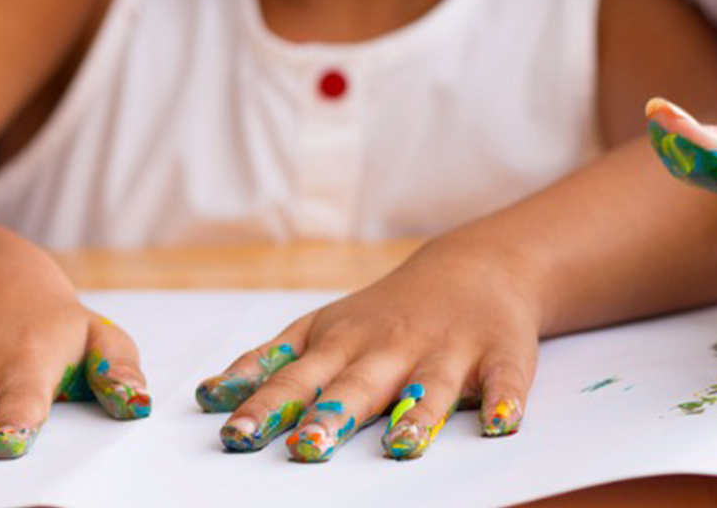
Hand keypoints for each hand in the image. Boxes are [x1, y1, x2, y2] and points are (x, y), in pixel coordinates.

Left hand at [195, 246, 539, 461]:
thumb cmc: (382, 314)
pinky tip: (502, 424)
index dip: (264, 407)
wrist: (473, 268)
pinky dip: (506, 402)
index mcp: (339, 344)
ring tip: (400, 448)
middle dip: (330, 415)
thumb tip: (210, 398)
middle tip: (306, 447)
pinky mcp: (501, 355)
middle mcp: (388, 347)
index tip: (235, 434)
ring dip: (416, 417)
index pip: (293, 380)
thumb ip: (270, 365)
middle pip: (356, 385)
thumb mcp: (320, 330)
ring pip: (431, 387)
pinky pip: (506, 382)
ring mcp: (446, 351)